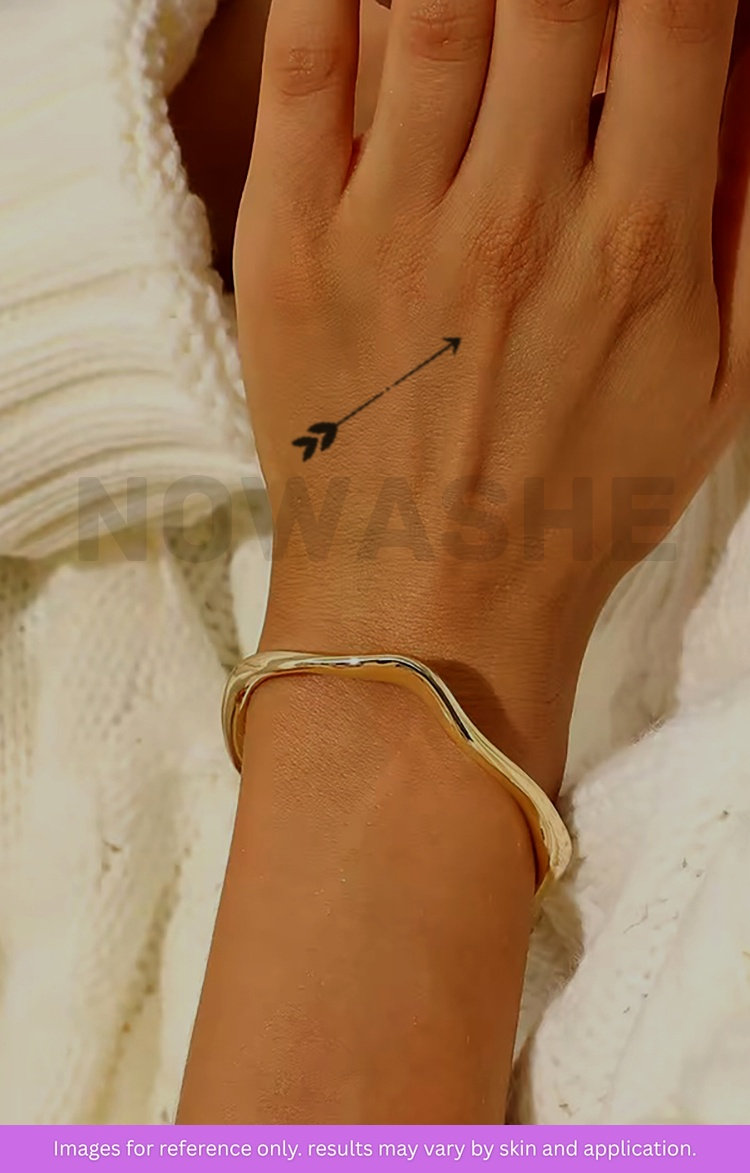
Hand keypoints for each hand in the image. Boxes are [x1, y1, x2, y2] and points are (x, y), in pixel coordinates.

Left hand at [233, 0, 749, 792]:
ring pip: (429, 0)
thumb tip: (742, 74)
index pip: (678, 12)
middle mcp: (515, 216)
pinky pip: (302, 65)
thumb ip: (748, 217)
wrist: (427, 602)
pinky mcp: (292, 242)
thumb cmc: (578, 500)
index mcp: (636, 242)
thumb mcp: (719, 382)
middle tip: (558, 1)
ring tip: (484, 5)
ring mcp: (392, 223)